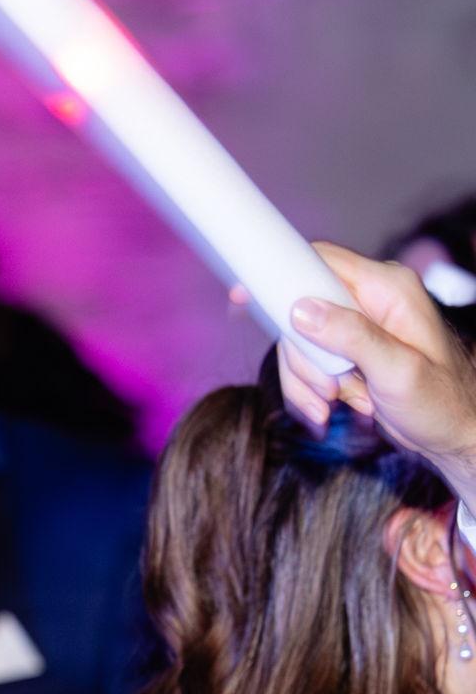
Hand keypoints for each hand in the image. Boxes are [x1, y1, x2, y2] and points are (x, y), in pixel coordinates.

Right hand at [284, 244, 475, 501]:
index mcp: (387, 288)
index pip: (319, 262)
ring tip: (338, 404)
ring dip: (307, 382)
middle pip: (298, 312)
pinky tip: (331, 409)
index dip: (279, 276)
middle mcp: (368, 300)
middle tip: (330, 389)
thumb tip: (301, 310)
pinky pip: (303, 366)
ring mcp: (354, 326)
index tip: (242, 296)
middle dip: (303, 359)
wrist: (451, 432)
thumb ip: (351, 336)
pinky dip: (308, 393)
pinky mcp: (343, 352)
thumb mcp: (398, 370)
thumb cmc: (440, 401)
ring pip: (296, 345)